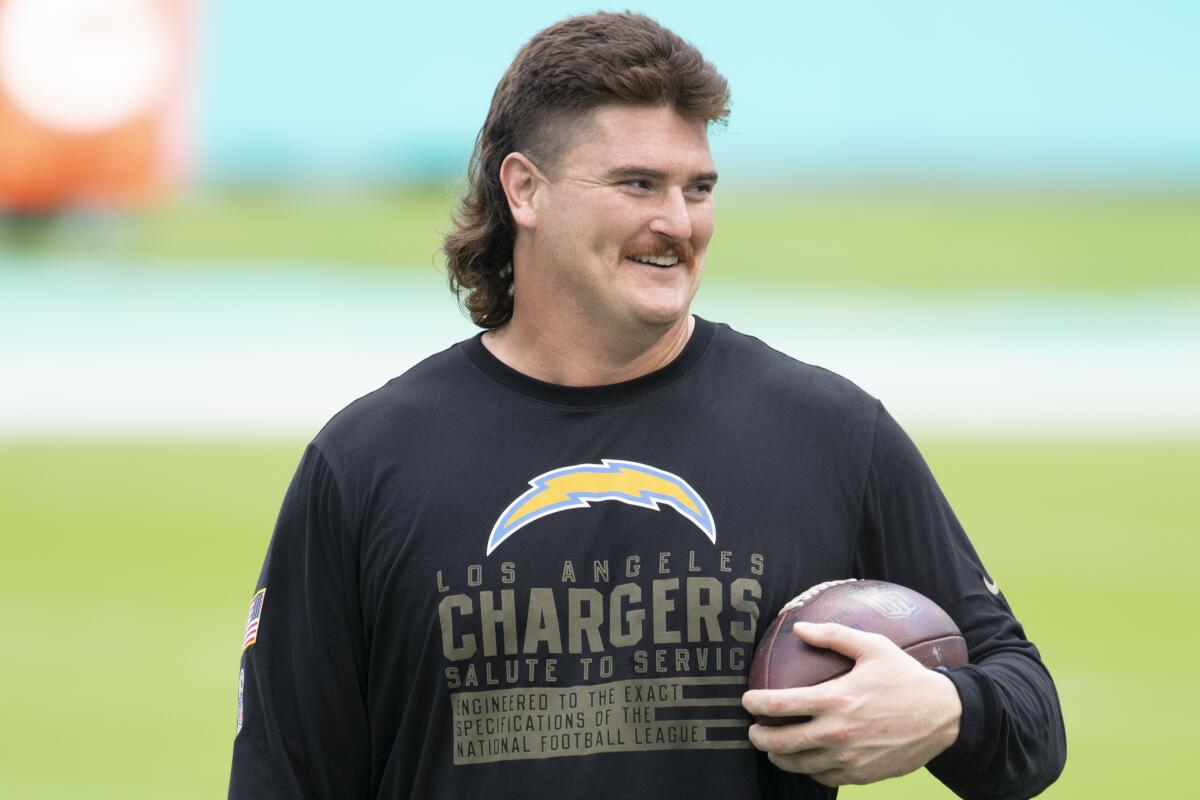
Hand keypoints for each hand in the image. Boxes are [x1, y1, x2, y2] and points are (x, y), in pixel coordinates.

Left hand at [741, 622, 962, 786]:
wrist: (944, 716)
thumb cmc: (906, 677)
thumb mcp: (873, 647)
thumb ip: (833, 635)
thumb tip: (798, 628)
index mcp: (836, 699)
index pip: (780, 705)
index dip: (755, 704)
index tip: (746, 701)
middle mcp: (838, 733)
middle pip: (781, 742)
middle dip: (758, 737)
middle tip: (752, 730)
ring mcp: (849, 758)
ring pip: (798, 765)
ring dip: (779, 757)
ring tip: (772, 747)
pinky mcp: (861, 775)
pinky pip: (823, 777)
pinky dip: (808, 769)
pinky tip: (805, 759)